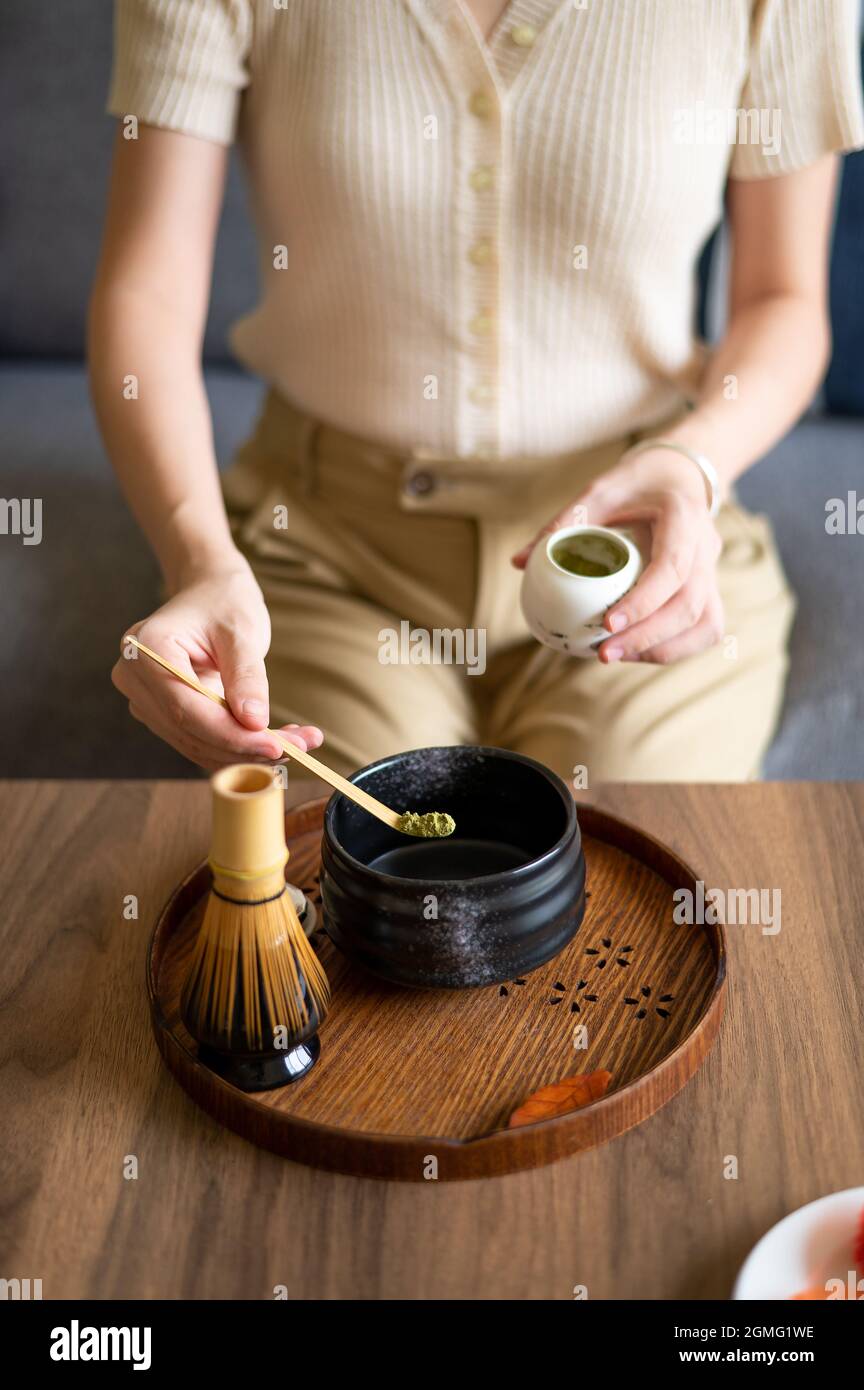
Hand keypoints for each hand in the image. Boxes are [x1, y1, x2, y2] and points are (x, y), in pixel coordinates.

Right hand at [112, 558, 322, 768]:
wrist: (209, 594)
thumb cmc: (224, 603)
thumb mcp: (242, 631)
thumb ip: (246, 676)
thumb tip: (254, 723)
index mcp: (147, 649)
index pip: (187, 709)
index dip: (232, 735)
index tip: (277, 746)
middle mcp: (135, 678)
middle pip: (191, 732)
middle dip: (246, 746)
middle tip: (300, 746)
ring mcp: (145, 699)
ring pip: (197, 744)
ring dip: (246, 752)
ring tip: (298, 742)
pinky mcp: (161, 713)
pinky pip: (200, 740)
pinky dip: (237, 746)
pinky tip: (276, 740)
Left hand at [512, 448, 724, 663]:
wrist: (679, 476)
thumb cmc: (635, 483)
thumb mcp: (599, 492)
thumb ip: (563, 524)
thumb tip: (519, 562)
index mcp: (683, 516)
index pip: (672, 567)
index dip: (644, 601)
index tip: (608, 624)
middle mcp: (706, 547)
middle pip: (690, 605)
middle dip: (647, 637)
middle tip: (602, 653)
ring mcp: (713, 571)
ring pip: (706, 624)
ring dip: (663, 649)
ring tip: (617, 655)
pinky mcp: (711, 588)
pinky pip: (706, 628)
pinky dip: (675, 647)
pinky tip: (636, 651)